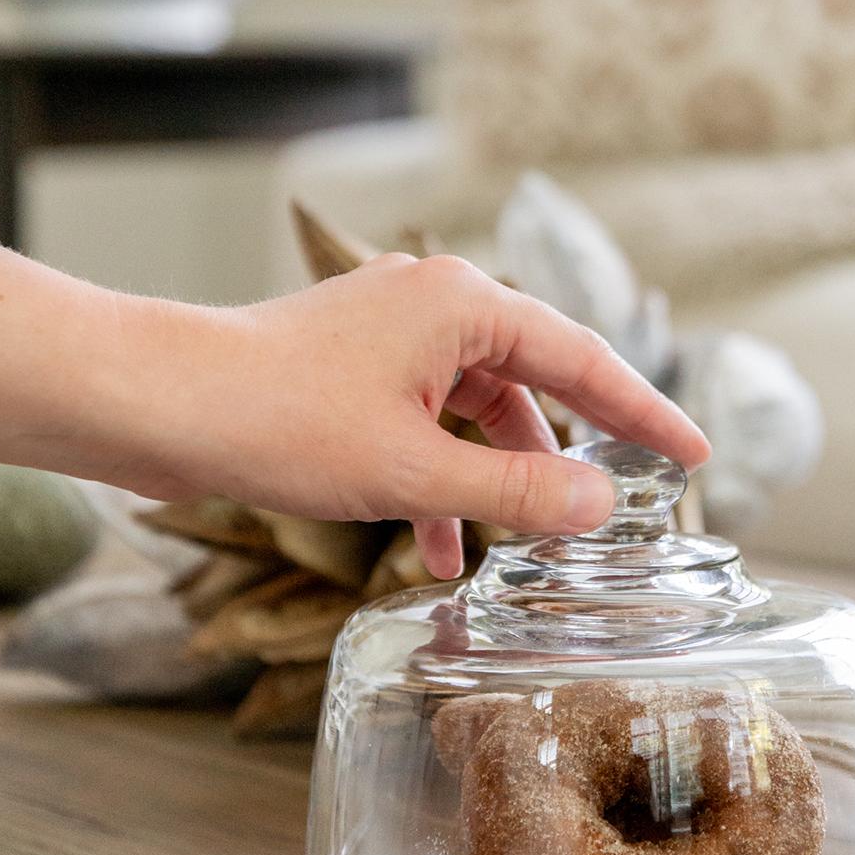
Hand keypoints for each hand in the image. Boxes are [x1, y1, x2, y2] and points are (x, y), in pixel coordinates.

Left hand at [146, 253, 708, 576]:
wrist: (160, 404)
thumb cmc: (279, 420)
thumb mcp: (416, 472)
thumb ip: (518, 494)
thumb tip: (604, 506)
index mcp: (464, 304)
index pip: (585, 360)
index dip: (644, 414)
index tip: (694, 455)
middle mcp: (435, 302)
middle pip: (534, 381)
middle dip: (566, 457)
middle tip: (616, 512)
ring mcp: (391, 331)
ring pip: (477, 408)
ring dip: (497, 480)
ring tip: (519, 552)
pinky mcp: (355, 365)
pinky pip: (427, 419)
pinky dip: (443, 477)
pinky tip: (441, 547)